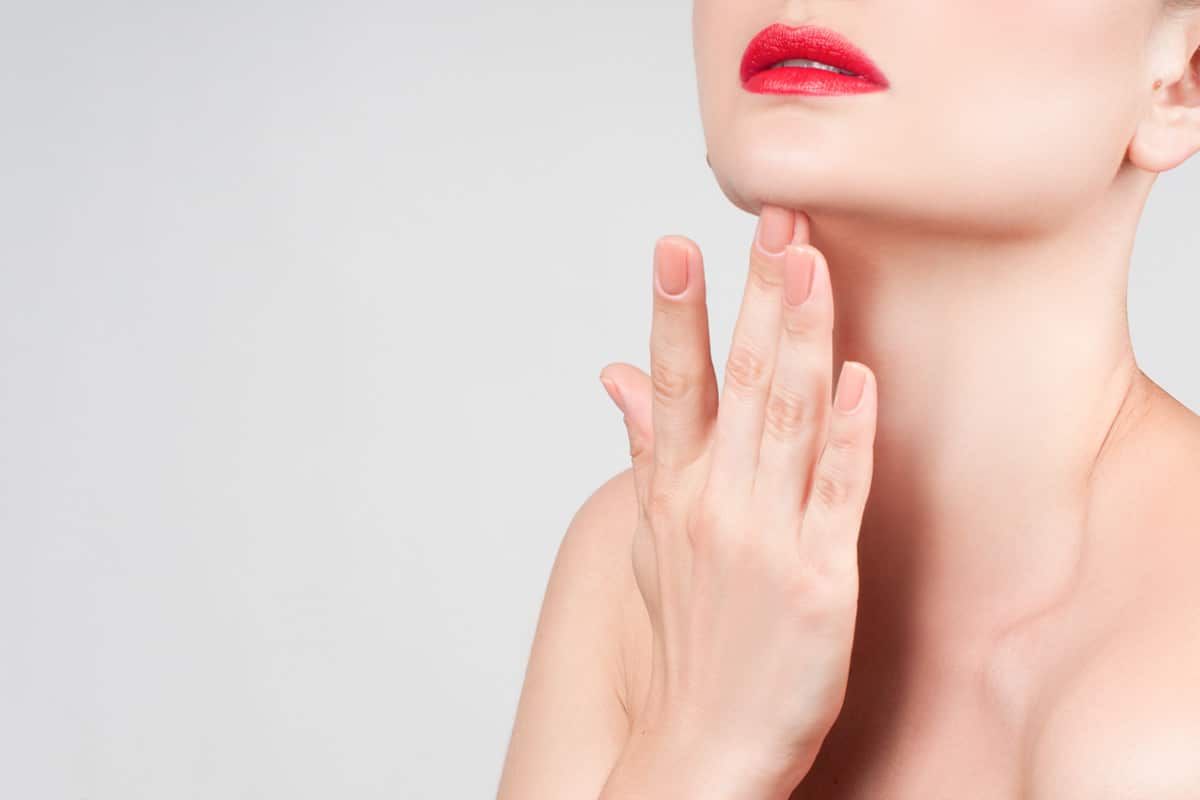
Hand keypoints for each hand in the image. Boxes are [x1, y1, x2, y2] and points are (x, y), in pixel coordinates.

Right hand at [598, 204, 877, 794]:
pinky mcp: (820, 579)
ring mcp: (767, 539)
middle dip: (757, 295)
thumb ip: (644, 446)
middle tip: (775, 219)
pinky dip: (849, 436)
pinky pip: (837, 495)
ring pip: (789, 420)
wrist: (703, 744)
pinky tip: (860, 377)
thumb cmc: (687, 639)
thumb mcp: (649, 538)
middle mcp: (714, 504)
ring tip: (809, 264)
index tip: (676, 243)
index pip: (674, 385)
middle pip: (741, 382)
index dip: (675, 312)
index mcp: (674, 491)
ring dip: (802, 338)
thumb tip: (616, 374)